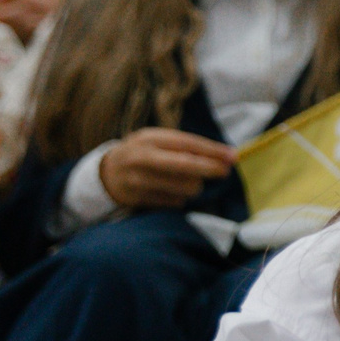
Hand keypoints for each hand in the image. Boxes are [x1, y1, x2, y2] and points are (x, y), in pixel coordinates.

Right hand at [99, 128, 238, 208]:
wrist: (107, 172)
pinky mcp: (138, 198)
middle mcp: (142, 158)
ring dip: (194, 186)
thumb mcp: (159, 142)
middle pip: (185, 165)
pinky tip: (172, 192)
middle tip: (225, 172)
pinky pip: (174, 202)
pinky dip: (180, 198)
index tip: (233, 156)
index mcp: (150, 138)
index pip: (187, 143)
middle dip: (210, 169)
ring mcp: (138, 180)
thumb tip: (226, 156)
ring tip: (188, 182)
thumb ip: (186, 147)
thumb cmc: (144, 153)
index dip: (212, 151)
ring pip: (183, 187)